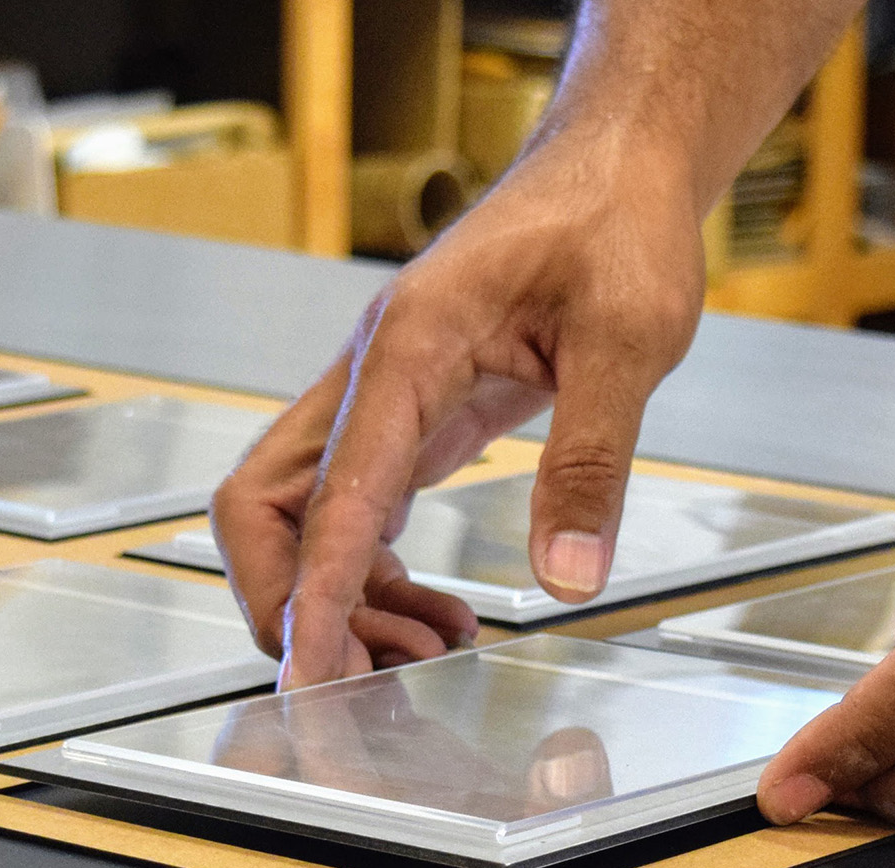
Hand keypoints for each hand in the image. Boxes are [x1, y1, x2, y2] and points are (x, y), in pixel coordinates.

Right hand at [213, 144, 710, 688]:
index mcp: (407, 345)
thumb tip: (567, 573)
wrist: (617, 164)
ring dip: (339, 596)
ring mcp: (382, 394)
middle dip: (289, 600)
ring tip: (428, 648)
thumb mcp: (630, 338)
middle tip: (358, 675)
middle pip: (264, 505)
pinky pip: (355, 507)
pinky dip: (375, 572)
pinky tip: (438, 609)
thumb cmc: (616, 220)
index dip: (315, 590)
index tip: (311, 667)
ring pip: (301, 514)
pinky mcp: (410, 413)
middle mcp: (373, 372)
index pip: (332, 492)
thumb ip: (590, 460)